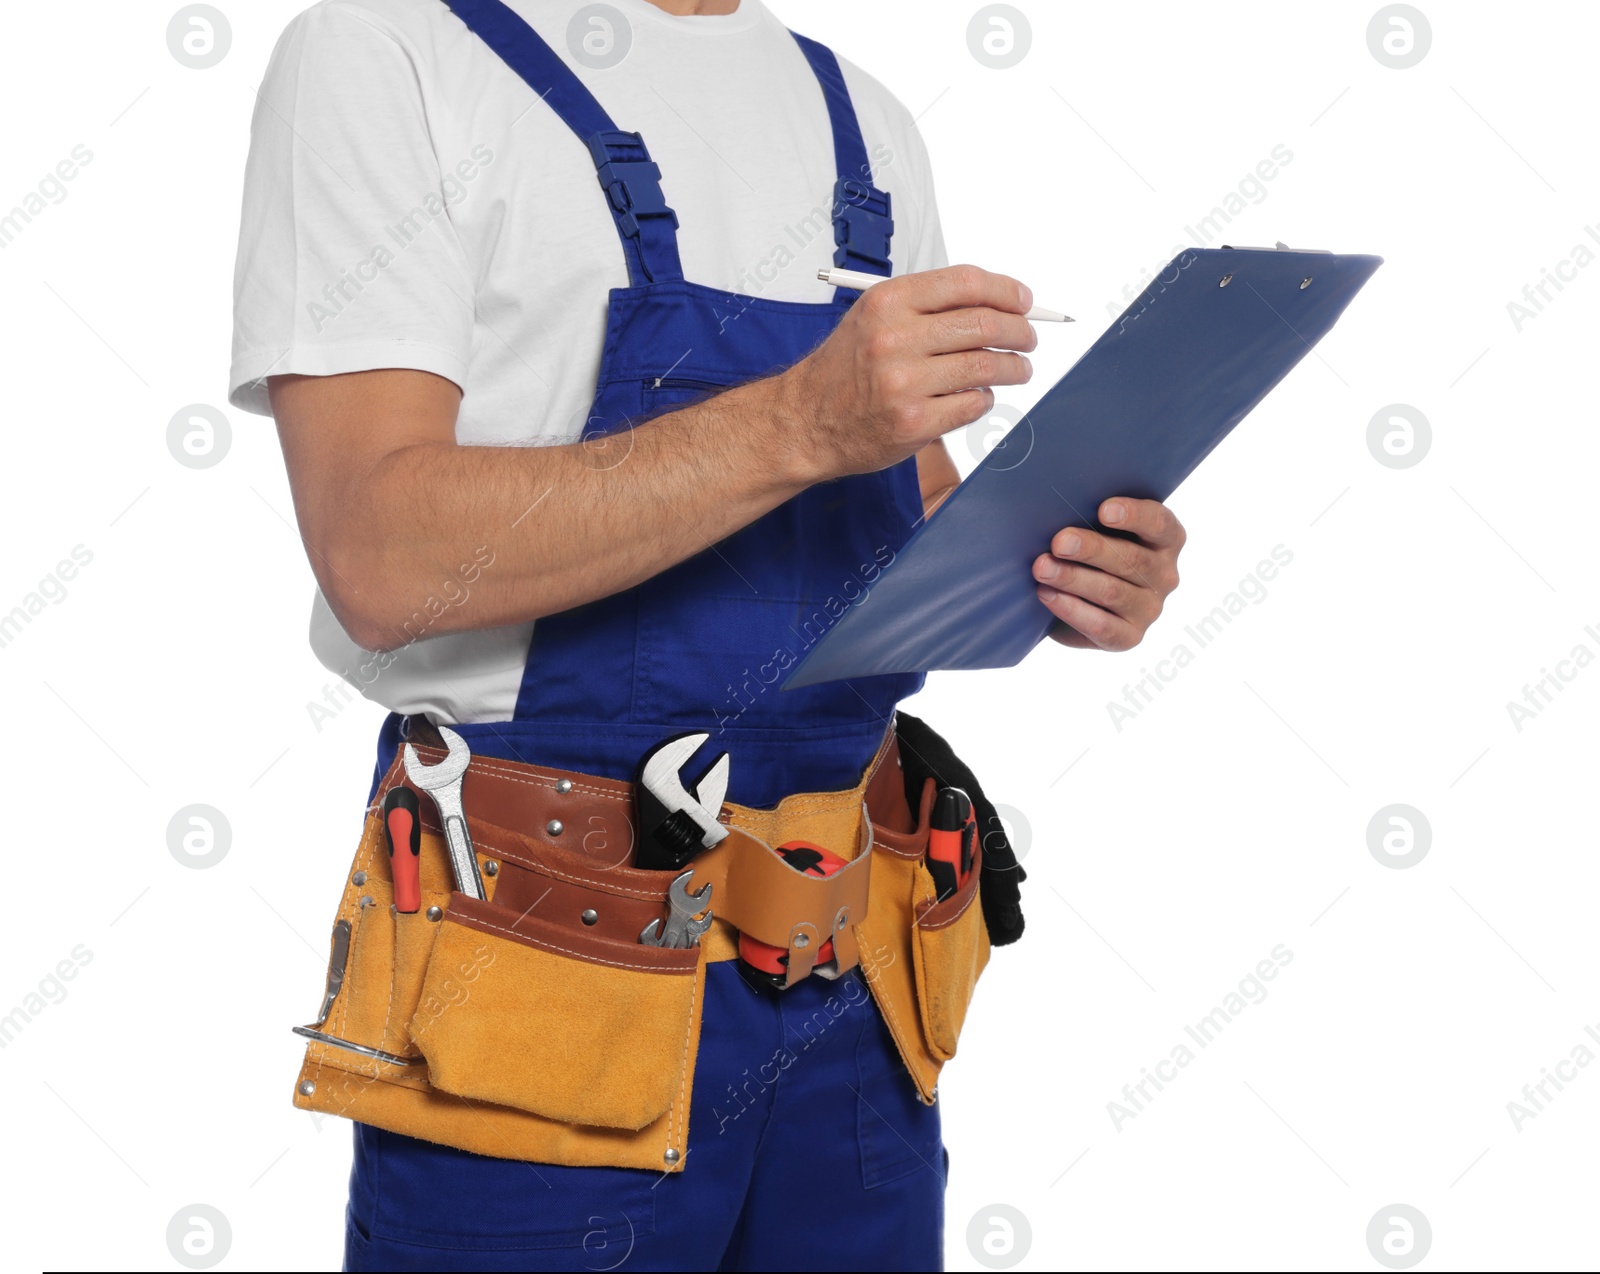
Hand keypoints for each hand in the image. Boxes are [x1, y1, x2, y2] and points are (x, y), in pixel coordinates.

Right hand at [773, 265, 1037, 482]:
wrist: (804, 421)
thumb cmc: (844, 369)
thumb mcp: (873, 318)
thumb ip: (927, 307)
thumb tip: (996, 303)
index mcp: (888, 302)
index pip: (966, 283)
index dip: (1006, 291)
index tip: (1025, 302)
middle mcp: (895, 339)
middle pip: (984, 323)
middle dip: (1020, 331)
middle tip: (1029, 338)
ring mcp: (904, 384)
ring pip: (986, 365)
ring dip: (1014, 367)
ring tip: (1019, 369)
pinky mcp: (913, 423)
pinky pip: (972, 404)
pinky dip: (985, 398)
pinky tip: (979, 395)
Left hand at [1032, 498, 1185, 649]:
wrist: (1079, 601)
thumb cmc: (1089, 552)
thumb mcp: (1098, 528)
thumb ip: (1091, 516)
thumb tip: (1056, 506)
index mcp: (1166, 540)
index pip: (1159, 524)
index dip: (1134, 516)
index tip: (1103, 510)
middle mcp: (1165, 575)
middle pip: (1131, 559)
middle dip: (1091, 549)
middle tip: (1059, 542)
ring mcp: (1150, 609)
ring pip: (1112, 592)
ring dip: (1073, 578)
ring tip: (1042, 567)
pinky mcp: (1129, 637)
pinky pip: (1101, 625)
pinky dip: (1071, 609)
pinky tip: (1047, 594)